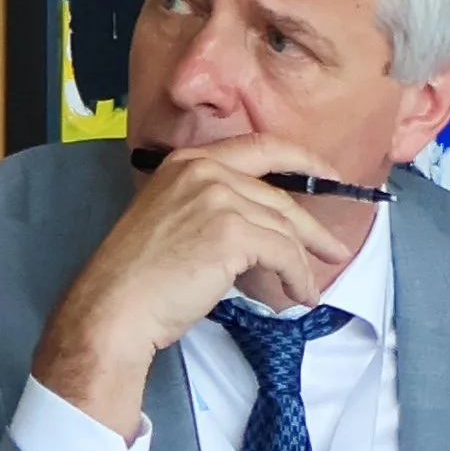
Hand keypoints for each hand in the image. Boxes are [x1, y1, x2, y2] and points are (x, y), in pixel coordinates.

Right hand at [29, 138, 369, 438]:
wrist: (116, 304)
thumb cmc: (140, 274)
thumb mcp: (174, 218)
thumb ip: (213, 206)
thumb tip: (263, 224)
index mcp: (188, 161)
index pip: (260, 146)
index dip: (303, 158)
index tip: (329, 173)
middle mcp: (203, 171)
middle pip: (279, 195)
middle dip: (312, 226)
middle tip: (334, 247)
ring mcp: (217, 198)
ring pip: (284, 228)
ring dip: (304, 262)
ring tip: (309, 287)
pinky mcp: (230, 232)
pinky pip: (283, 253)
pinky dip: (299, 277)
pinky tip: (301, 294)